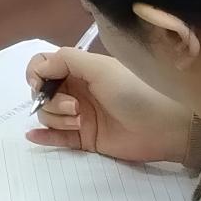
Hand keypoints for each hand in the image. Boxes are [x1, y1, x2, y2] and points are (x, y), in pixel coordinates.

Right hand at [26, 47, 193, 164]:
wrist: (165, 126)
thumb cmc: (133, 90)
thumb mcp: (99, 67)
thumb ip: (65, 60)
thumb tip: (38, 69)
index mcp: (79, 69)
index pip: (44, 65)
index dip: (36, 74)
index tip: (39, 84)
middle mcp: (76, 90)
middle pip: (43, 92)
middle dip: (50, 100)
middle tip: (74, 108)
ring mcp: (80, 115)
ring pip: (49, 115)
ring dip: (56, 118)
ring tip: (80, 122)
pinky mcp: (86, 139)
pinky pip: (58, 138)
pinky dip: (44, 136)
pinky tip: (34, 136)